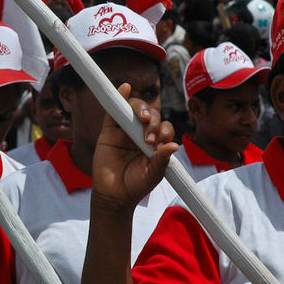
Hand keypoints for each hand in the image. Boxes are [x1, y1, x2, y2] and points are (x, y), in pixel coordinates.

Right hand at [91, 83, 177, 210]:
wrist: (114, 195)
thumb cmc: (136, 185)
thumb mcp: (153, 175)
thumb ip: (162, 160)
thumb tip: (174, 145)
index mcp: (155, 142)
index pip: (164, 127)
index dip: (164, 131)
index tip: (159, 145)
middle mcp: (141, 133)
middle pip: (151, 115)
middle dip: (154, 122)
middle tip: (149, 139)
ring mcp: (125, 130)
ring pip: (135, 109)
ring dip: (142, 109)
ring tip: (144, 119)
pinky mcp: (109, 130)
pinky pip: (114, 110)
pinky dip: (120, 97)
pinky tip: (125, 89)